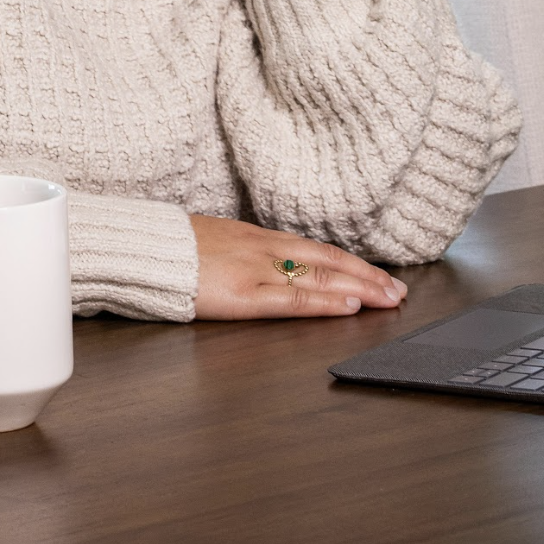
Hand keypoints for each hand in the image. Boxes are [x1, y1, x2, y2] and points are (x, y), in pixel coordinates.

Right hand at [190, 213, 406, 318]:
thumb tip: (268, 265)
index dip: (351, 263)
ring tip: (388, 299)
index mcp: (258, 237)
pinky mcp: (244, 294)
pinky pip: (294, 299)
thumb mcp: (218, 244)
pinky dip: (325, 303)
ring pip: (321, 278)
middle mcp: (265, 249)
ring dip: (359, 288)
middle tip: (399, 291)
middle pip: (328, 261)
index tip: (378, 275)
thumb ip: (246, 254)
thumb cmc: (175, 250)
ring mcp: (257, 270)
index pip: (317, 250)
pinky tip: (349, 307)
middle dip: (367, 276)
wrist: (145, 248)